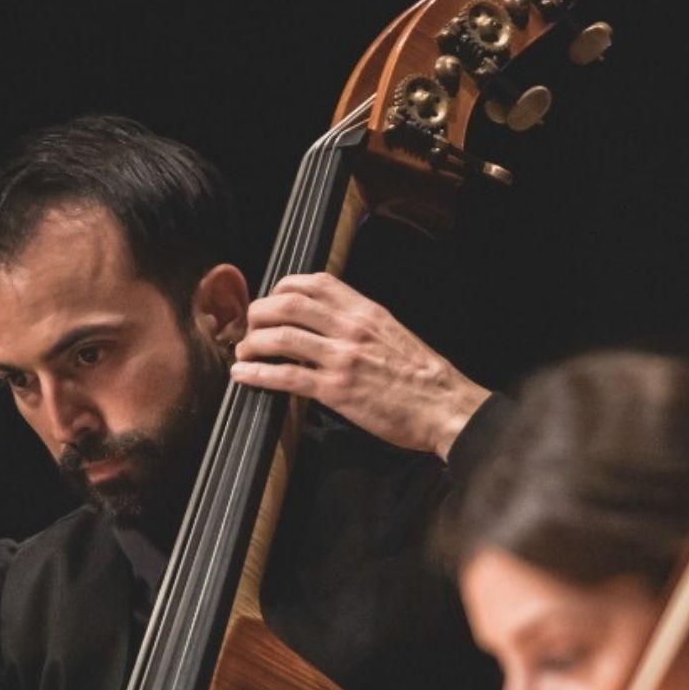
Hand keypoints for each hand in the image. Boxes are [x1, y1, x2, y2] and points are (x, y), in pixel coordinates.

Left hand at [233, 272, 490, 457]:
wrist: (446, 407)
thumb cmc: (425, 377)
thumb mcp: (394, 335)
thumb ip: (361, 327)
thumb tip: (329, 327)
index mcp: (367, 312)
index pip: (315, 283)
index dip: (283, 287)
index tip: (271, 300)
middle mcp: (352, 328)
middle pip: (288, 304)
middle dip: (258, 313)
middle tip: (249, 326)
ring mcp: (343, 358)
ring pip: (281, 337)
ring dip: (252, 343)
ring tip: (242, 352)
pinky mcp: (337, 390)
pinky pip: (286, 376)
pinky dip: (257, 373)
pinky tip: (243, 376)